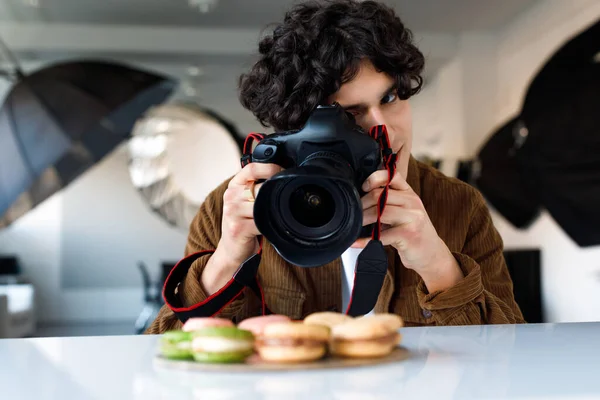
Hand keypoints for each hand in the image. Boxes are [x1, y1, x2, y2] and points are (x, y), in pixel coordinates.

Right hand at [218, 162, 282, 264]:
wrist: (231, 249)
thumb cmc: (243, 223)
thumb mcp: (245, 201)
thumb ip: (257, 188)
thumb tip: (282, 177)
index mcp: (234, 185)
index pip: (252, 168)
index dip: (271, 168)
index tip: (284, 173)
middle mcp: (231, 196)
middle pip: (261, 187)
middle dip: (276, 193)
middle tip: (286, 199)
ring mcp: (232, 212)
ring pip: (263, 205)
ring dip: (273, 211)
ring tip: (275, 216)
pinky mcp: (237, 228)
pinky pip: (261, 222)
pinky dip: (269, 225)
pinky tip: (268, 227)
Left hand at [352, 170, 463, 291]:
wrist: (431, 253)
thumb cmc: (412, 231)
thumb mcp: (405, 210)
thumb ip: (389, 200)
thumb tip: (361, 195)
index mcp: (409, 193)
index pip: (391, 175)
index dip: (373, 178)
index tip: (363, 188)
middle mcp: (412, 202)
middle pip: (378, 195)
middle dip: (361, 205)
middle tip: (354, 214)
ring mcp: (412, 218)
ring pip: (378, 212)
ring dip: (362, 220)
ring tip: (355, 226)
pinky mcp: (408, 235)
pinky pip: (380, 235)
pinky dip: (364, 241)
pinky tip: (356, 243)